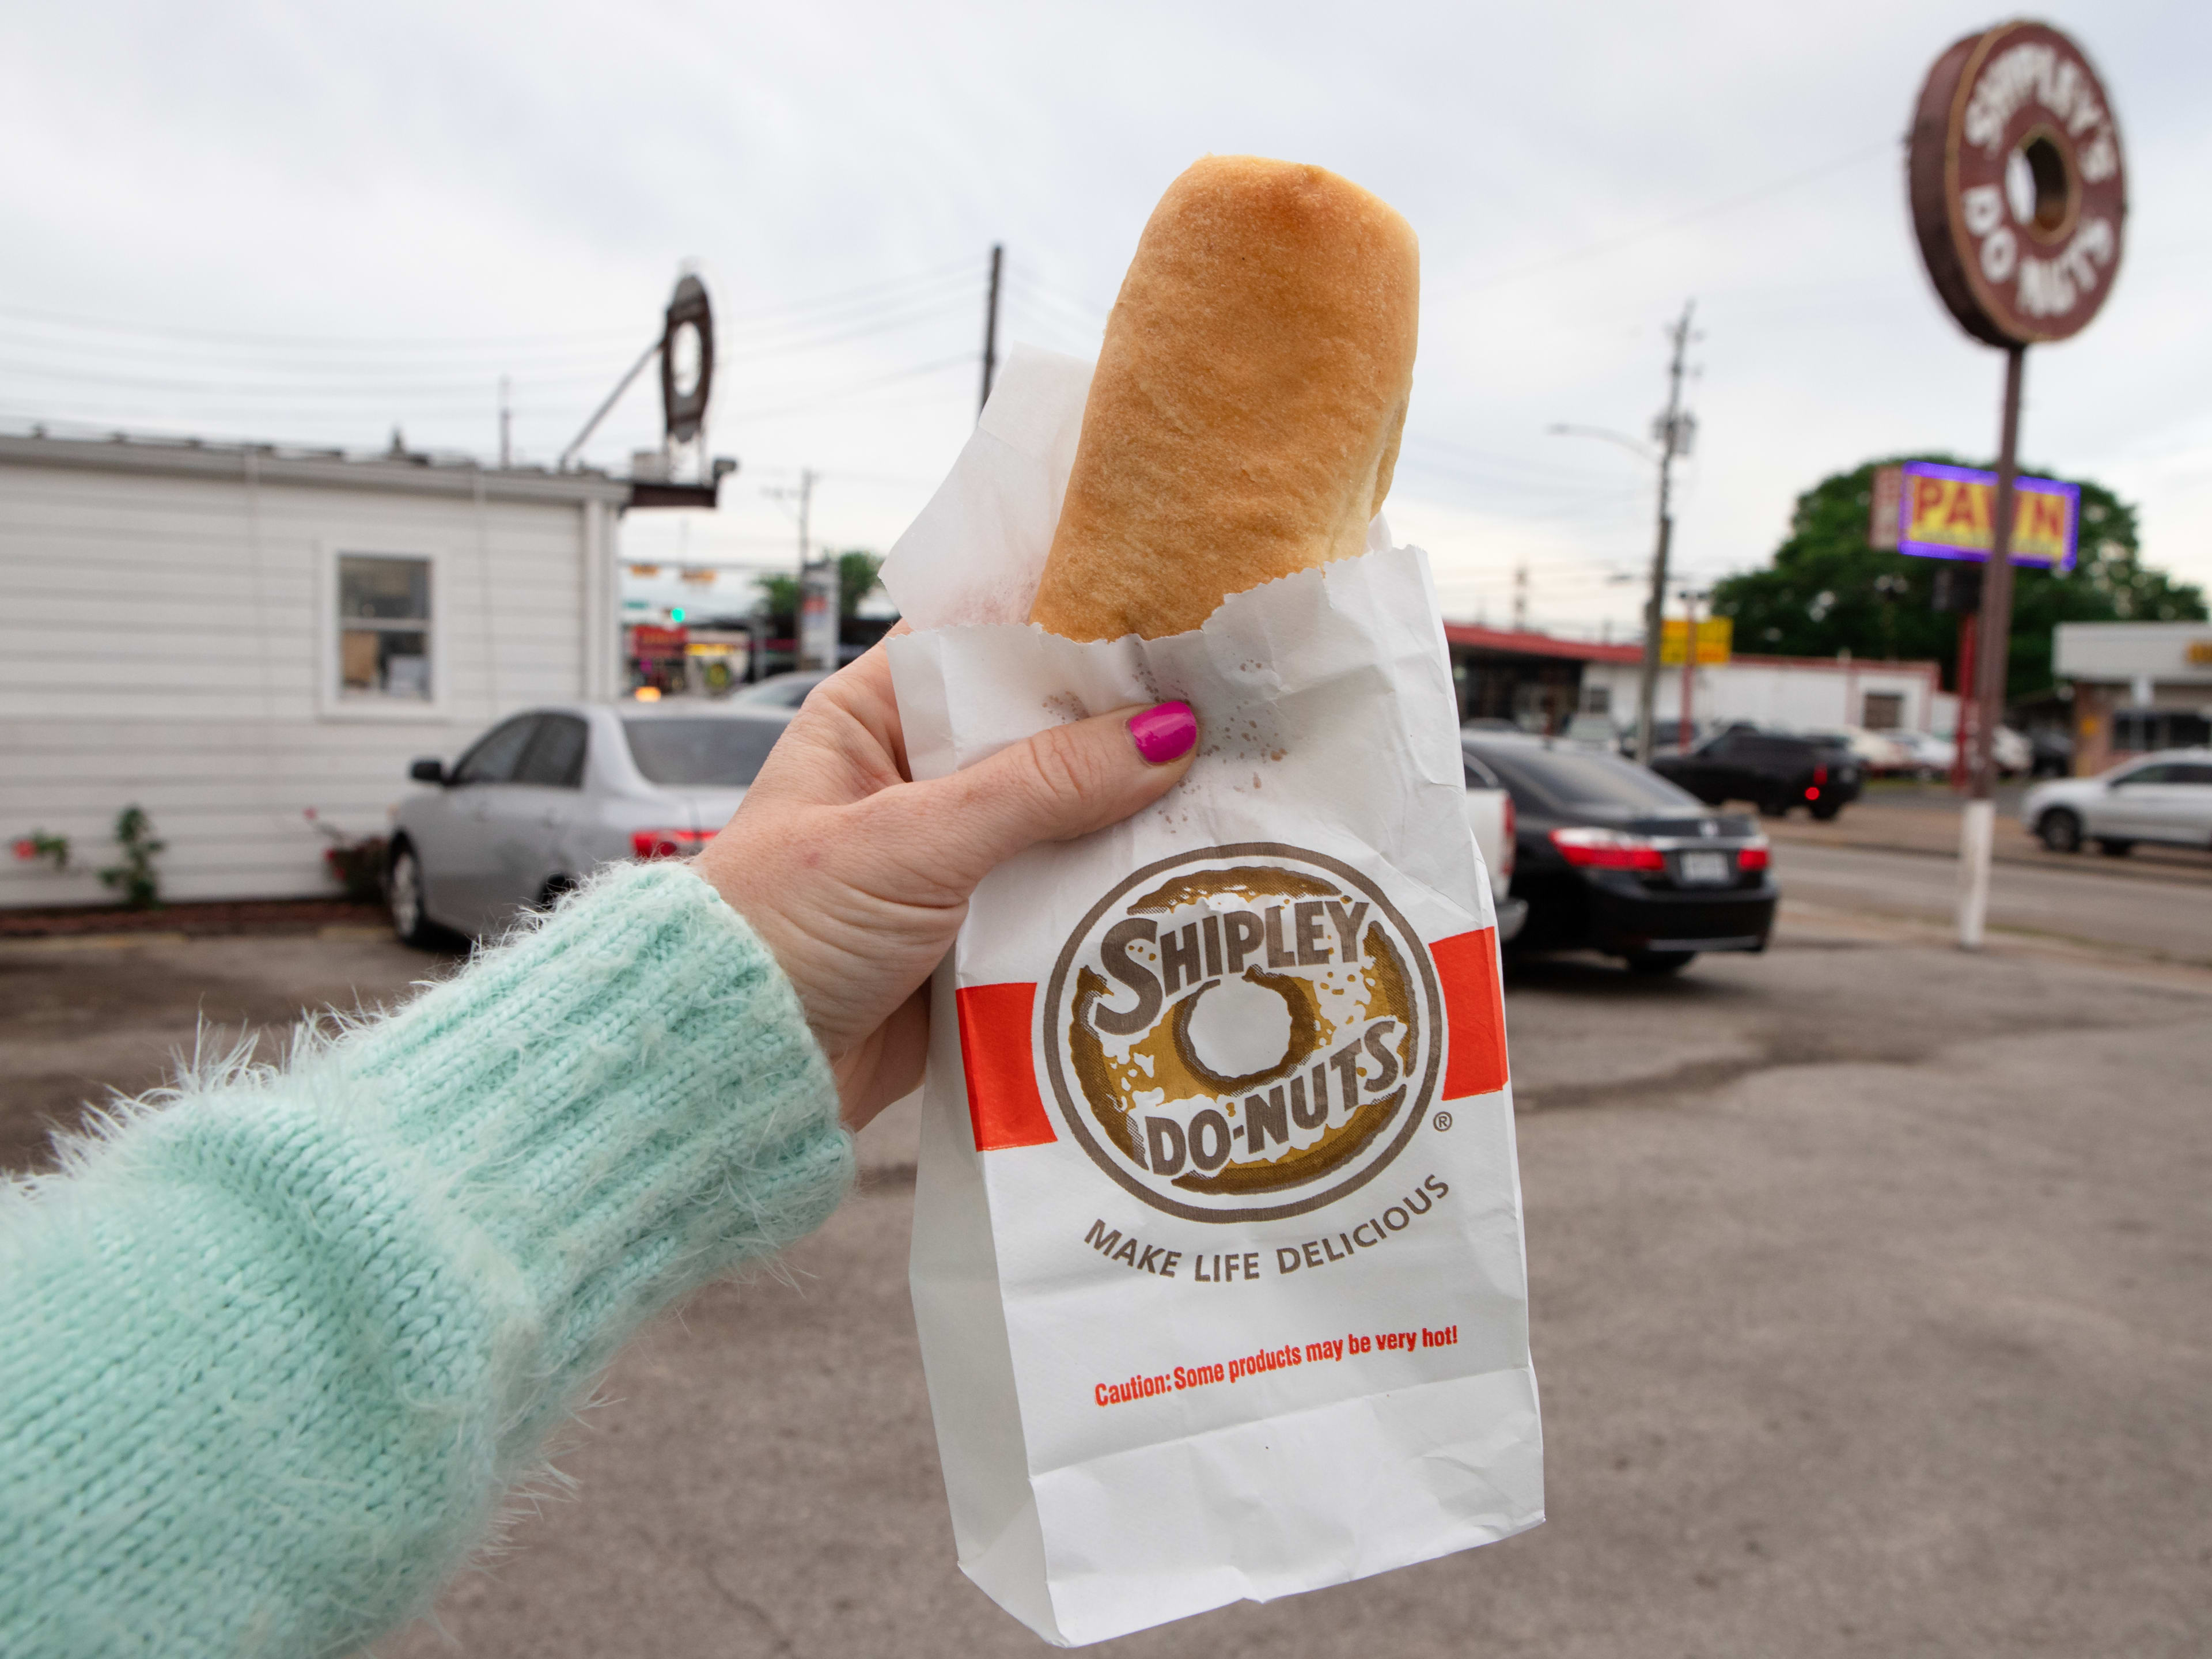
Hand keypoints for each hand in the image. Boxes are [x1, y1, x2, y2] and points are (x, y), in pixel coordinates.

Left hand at [694, 638, 1198, 1130]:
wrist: (742, 1069)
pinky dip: (1110, 890)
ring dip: (1127, 816)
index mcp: (873, 716)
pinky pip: (1060, 893)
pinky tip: (1186, 873)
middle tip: (1228, 709)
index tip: (1172, 623)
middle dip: (1123, 732)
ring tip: (1230, 789)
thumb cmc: (787, 929)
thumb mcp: (914, 841)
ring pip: (1062, 816)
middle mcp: (915, 775)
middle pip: (1040, 733)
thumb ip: (1042, 787)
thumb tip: (1168, 734)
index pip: (989, 645)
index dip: (1075, 632)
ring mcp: (951, 855)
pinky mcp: (978, 930)